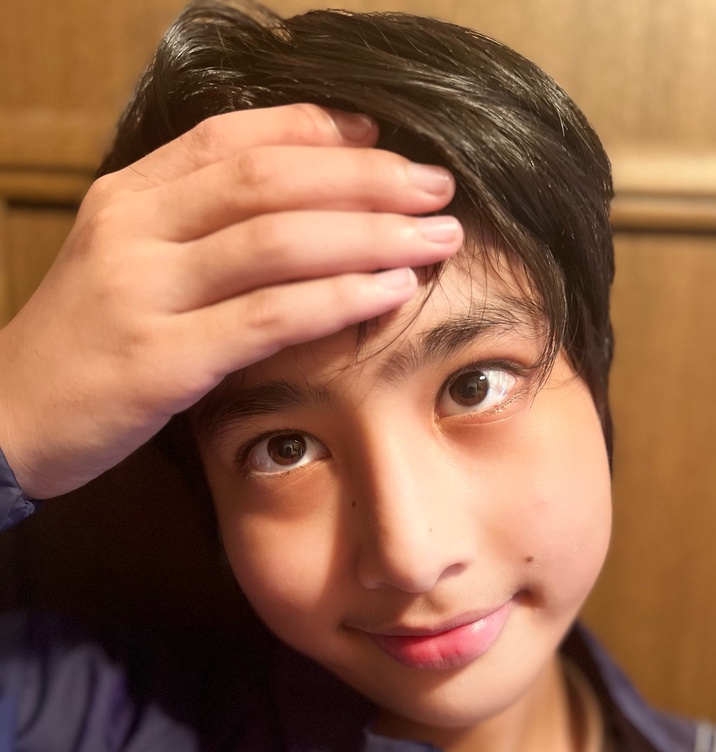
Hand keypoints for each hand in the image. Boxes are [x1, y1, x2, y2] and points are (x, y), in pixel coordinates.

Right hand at [0, 104, 461, 497]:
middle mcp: (133, 230)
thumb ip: (191, 232)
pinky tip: (391, 292)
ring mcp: (142, 292)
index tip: (383, 139)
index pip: (231, 137)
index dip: (316, 130)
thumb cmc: (81, 348)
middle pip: (269, 180)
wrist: (4, 421)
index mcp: (128, 198)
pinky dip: (338, 298)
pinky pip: (266, 317)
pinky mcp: (160, 360)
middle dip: (365, 177)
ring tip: (436, 237)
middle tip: (436, 186)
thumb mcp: (123, 268)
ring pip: (275, 240)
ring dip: (369, 233)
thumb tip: (292, 213)